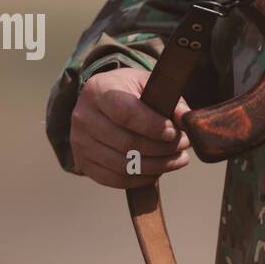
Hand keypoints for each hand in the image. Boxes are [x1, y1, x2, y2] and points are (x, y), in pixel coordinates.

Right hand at [70, 67, 190, 188]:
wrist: (100, 102)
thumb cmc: (129, 91)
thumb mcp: (148, 84)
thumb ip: (170, 99)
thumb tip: (184, 119)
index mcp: (98, 91)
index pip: (125, 114)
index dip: (153, 126)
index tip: (174, 132)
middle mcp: (83, 117)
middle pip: (126, 143)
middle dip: (162, 148)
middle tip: (183, 145)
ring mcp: (80, 143)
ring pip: (123, 165)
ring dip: (157, 166)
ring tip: (177, 159)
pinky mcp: (83, 163)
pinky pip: (115, 179)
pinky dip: (141, 179)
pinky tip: (159, 171)